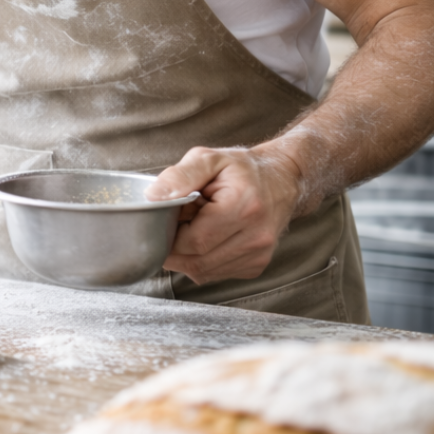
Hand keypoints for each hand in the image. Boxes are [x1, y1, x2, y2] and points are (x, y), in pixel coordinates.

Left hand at [145, 144, 305, 284]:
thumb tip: (153, 197)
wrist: (280, 180)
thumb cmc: (241, 169)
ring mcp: (258, 255)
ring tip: (195, 227)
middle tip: (178, 222)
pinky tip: (207, 238)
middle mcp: (256, 237)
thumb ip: (179, 176)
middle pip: (196, 261)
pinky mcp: (256, 266)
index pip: (193, 241)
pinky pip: (214, 274)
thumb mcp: (207, 159)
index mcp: (244, 207)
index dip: (169, 233)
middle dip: (175, 246)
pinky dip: (201, 260)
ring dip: (187, 254)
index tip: (168, 217)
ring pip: (202, 271)